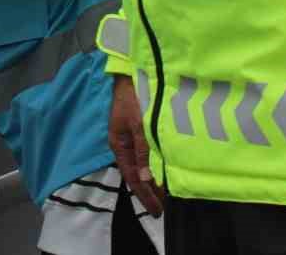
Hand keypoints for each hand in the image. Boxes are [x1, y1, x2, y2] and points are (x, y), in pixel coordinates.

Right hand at [109, 75, 164, 215]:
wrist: (130, 74)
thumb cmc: (132, 97)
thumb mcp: (138, 124)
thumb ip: (143, 150)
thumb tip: (146, 178)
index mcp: (120, 146)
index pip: (133, 178)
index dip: (144, 195)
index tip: (156, 211)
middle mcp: (126, 146)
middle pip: (137, 175)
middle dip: (149, 192)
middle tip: (162, 209)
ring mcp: (133, 139)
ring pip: (143, 166)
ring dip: (153, 181)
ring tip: (165, 196)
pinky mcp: (141, 132)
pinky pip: (148, 155)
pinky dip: (155, 167)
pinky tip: (163, 172)